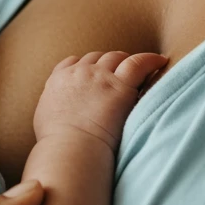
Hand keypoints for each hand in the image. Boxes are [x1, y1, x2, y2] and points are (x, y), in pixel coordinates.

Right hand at [33, 51, 168, 149]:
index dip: (87, 66)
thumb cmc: (57, 142)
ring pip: (116, 57)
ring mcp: (100, 76)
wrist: (70, 147)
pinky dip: (150, 60)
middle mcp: (79, 72)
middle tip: (119, 74)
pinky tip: (160, 61)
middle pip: (96, 57)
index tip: (95, 74)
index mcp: (59, 79)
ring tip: (138, 68)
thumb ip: (53, 104)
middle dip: (107, 63)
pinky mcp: (120, 85)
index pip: (74, 62)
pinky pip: (139, 63)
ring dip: (125, 61)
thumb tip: (58, 109)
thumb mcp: (44, 117)